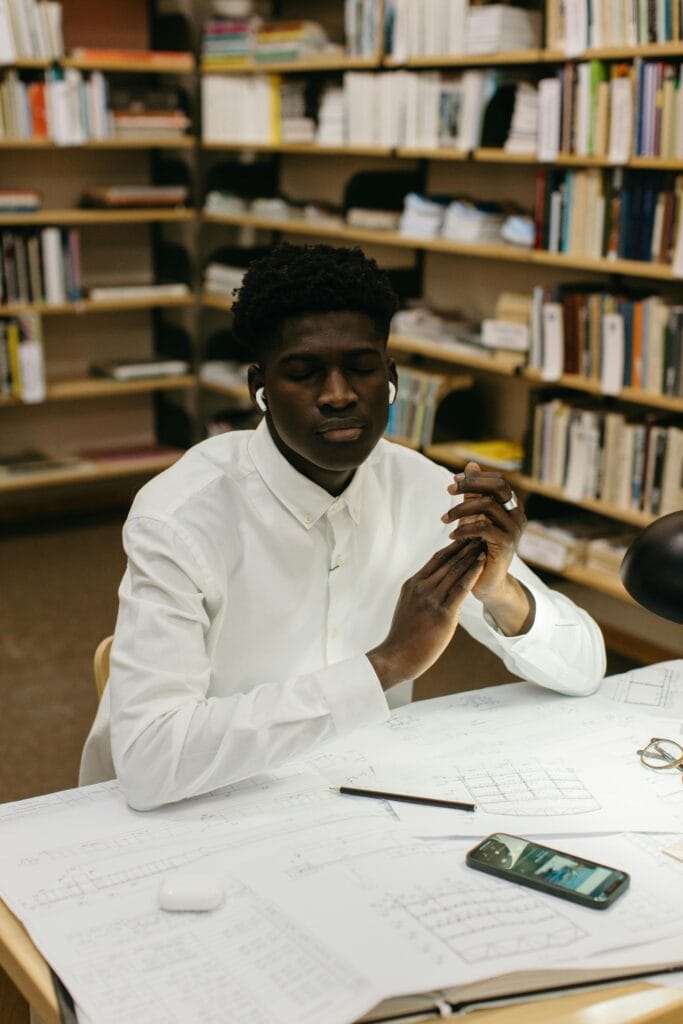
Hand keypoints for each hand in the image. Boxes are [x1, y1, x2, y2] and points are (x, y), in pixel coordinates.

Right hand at [367, 537, 484, 689]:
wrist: (397, 656)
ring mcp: (431, 599)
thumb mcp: (408, 606)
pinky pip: (460, 587)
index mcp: (412, 584)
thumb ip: (420, 594)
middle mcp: (421, 587)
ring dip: (472, 555)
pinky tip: (482, 562)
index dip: (453, 547)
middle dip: (465, 546)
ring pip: (455, 570)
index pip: (436, 559)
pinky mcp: (442, 614)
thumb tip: (434, 587)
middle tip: (480, 533)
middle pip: (448, 561)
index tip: (466, 537)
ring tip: (484, 543)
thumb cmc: (404, 636)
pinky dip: (472, 572)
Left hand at [442, 461, 526, 603]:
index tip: (453, 481)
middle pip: (496, 488)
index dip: (476, 478)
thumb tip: (471, 464)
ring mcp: (514, 530)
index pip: (498, 481)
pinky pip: (483, 527)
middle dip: (471, 485)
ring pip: (487, 506)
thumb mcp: (476, 516)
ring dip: (461, 509)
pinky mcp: (506, 545)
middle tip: (449, 491)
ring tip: (444, 519)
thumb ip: (475, 493)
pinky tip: (452, 535)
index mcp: (513, 507)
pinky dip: (464, 528)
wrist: (487, 582)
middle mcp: (518, 516)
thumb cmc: (480, 548)